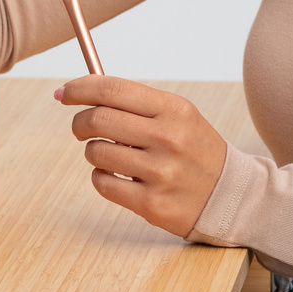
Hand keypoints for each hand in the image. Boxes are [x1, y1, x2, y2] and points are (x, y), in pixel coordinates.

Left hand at [56, 75, 226, 237]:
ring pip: (97, 152)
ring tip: (109, 154)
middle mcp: (168, 137)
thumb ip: (136, 102)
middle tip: (80, 127)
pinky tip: (116, 175)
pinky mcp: (152, 203)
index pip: (113, 89)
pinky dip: (101, 177)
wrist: (229, 194)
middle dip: (79, 122)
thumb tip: (82, 89)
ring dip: (93, 151)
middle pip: (99, 118)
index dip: (80, 88)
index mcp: (174, 109)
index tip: (63, 93)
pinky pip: (103, 183)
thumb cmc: (194, 149)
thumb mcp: (178, 115)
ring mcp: (160, 172)